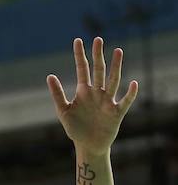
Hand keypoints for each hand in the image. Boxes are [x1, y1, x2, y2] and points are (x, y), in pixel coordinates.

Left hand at [47, 37, 138, 154]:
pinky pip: (124, 101)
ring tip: (118, 51)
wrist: (88, 145)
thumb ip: (57, 94)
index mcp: (83, 91)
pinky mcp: (116, 113)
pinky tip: (133, 83)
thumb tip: (50, 75)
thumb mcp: (63, 110)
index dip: (80, 55)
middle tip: (98, 39)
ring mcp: (107, 101)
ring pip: (113, 80)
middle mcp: (97, 93)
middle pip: (98, 70)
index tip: (78, 40)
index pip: (82, 69)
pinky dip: (130, 94)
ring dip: (115, 66)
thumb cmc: (76, 128)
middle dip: (98, 55)